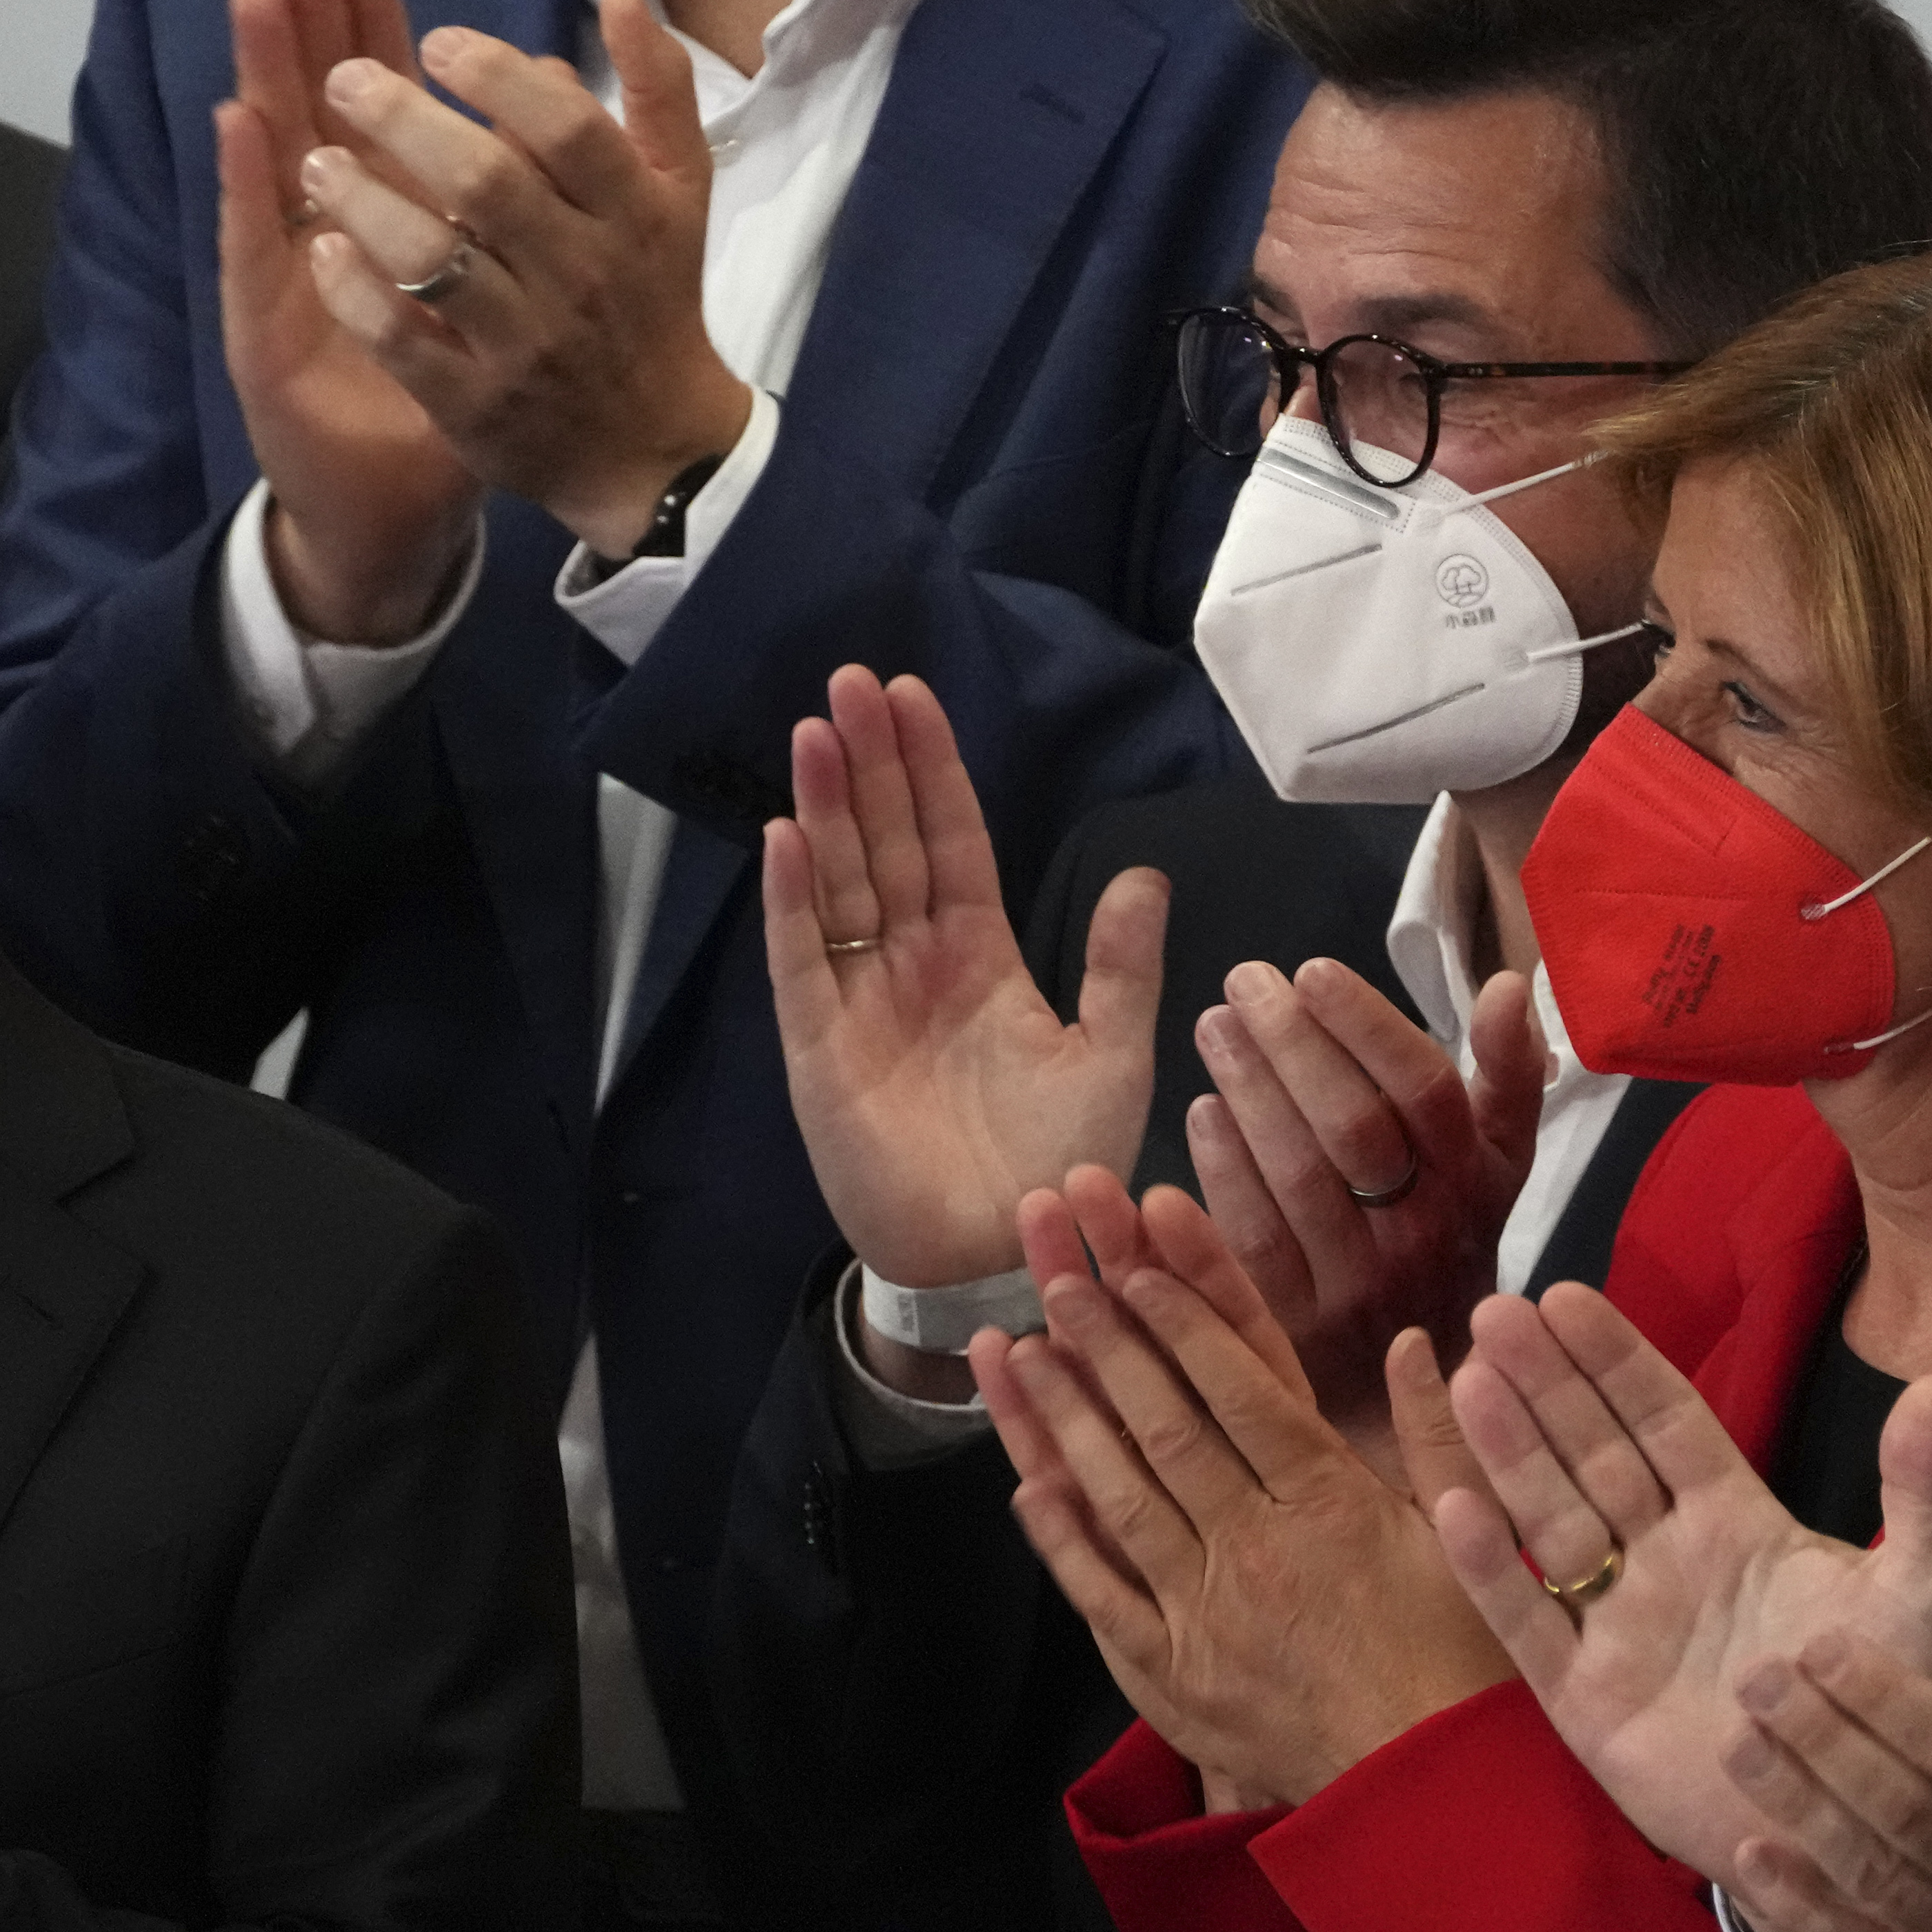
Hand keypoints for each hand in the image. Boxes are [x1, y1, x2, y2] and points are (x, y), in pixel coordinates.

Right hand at [213, 0, 481, 642]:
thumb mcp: (496, 299)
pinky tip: (234, 124)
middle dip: (311, 15)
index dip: (364, 15)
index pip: (372, 90)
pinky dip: (244, 184)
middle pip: (314, 96)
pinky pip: (254, 247)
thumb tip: (559, 108)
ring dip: (263, 72)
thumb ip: (521, 210)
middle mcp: (330, 230)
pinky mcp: (264, 331)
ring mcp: (290, 276)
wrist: (389, 516)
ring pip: (272, 154)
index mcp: (389, 211)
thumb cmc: (451, 407)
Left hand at [300, 0, 752, 562]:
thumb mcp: (680, 189)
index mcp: (633, 212)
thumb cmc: (652, 294)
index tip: (433, 41)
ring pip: (435, 260)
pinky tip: (324, 251)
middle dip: (404, 121)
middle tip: (344, 80)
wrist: (652, 447)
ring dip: (366, 200)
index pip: (566, 127)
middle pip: (486, 183)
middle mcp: (582, 275)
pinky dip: (359, 295)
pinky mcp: (476, 407)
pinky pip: (405, 344)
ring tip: (316, 160)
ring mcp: (526, 346)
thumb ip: (658, 86)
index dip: (495, 75)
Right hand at [761, 665, 1159, 1398]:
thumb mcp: (1115, 1055)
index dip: (930, 771)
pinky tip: (786, 834)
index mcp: (980, 958)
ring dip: (827, 807)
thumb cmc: (1062, 1162)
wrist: (1012, 1250)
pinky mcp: (820, 1052)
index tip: (912, 696)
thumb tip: (1144, 875)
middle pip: (884, 844)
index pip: (949, 841)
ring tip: (817, 730)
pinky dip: (793, 901)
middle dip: (869, 763)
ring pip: (839, 884)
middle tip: (852, 682)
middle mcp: (912, 967)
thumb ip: (1120, 965)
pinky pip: (802, 962)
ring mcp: (860, 1003)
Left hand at [978, 1168, 1513, 1806]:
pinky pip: (1102, 1595)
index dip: (1186, 1322)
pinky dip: (1062, 1538)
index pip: (1243, 1393)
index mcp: (1333, 1507)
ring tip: (1020, 1353)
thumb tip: (1420, 1342)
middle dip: (1109, 1348)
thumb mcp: (1472, 1539)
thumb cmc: (1464, 1663)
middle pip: (1168, 1431)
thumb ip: (1438, 1437)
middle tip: (1057, 1279)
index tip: (1141, 1263)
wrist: (1428, 1797)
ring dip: (1067, 1422)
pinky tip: (1028, 1483)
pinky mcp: (1170, 1675)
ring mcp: (1204, 1615)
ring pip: (1121, 1498)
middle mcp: (1257, 1551)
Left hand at [1187, 959, 1545, 1461]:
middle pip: (1352, 1127)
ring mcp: (1359, 1286)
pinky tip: (1200, 1111)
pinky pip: (1252, 1236)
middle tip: (1242, 984)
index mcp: (1478, 1183)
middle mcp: (1425, 1235)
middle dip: (1291, 1046)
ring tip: (1213, 1028)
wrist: (1425, 1390)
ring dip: (1248, 1092)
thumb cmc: (1451, 1244)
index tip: (1310, 970)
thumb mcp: (1500, 1167)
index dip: (1365, 1026)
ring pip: (1296, 1177)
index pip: (1424, 1091)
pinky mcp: (1296, 1325)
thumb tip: (1506, 983)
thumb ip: (1508, 1077)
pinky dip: (1222, 1167)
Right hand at [1429, 1284, 1931, 1890]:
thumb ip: (1923, 1494)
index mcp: (1735, 1525)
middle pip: (1591, 1454)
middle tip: (1494, 1312)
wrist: (1852, 1835)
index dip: (1615, 1361)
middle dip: (1544, 1383)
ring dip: (1508, 1449)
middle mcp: (1663, 1561)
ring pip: (1547, 1519)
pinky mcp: (1581, 1696)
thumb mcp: (1923, 1596)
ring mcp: (1615, 1625)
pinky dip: (1488, 1568)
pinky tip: (1455, 1506)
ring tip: (1469, 1377)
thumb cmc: (1890, 1713)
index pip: (1664, 1423)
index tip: (1567, 1297)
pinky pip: (1525, 1620)